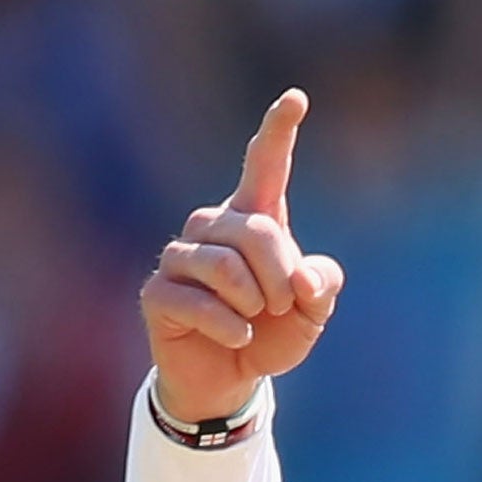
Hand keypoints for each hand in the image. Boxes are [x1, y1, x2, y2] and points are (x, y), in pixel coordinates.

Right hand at [141, 89, 343, 422]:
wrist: (228, 381)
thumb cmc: (269, 336)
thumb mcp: (310, 314)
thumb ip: (322, 286)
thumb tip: (305, 279)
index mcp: (252, 219)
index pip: (264, 167)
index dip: (278, 133)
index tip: (297, 99)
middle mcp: (212, 227)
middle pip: (255, 231)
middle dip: (280, 275)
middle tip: (283, 305)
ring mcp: (180, 257)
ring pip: (224, 264)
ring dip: (253, 300)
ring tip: (255, 319)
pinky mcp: (159, 293)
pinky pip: (199, 301)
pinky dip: (230, 326)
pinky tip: (239, 337)